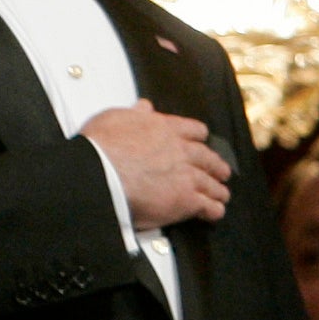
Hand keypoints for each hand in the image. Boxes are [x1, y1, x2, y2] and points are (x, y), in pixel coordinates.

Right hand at [81, 100, 229, 231]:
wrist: (98, 174)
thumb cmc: (101, 147)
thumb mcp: (115, 118)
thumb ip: (135, 114)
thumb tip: (142, 108)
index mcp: (165, 129)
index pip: (194, 130)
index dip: (198, 137)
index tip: (200, 141)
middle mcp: (181, 151)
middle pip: (208, 158)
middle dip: (215, 165)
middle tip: (219, 170)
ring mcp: (187, 176)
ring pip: (212, 183)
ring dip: (217, 189)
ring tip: (219, 194)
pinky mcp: (186, 200)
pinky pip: (209, 206)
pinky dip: (213, 210)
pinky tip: (213, 211)